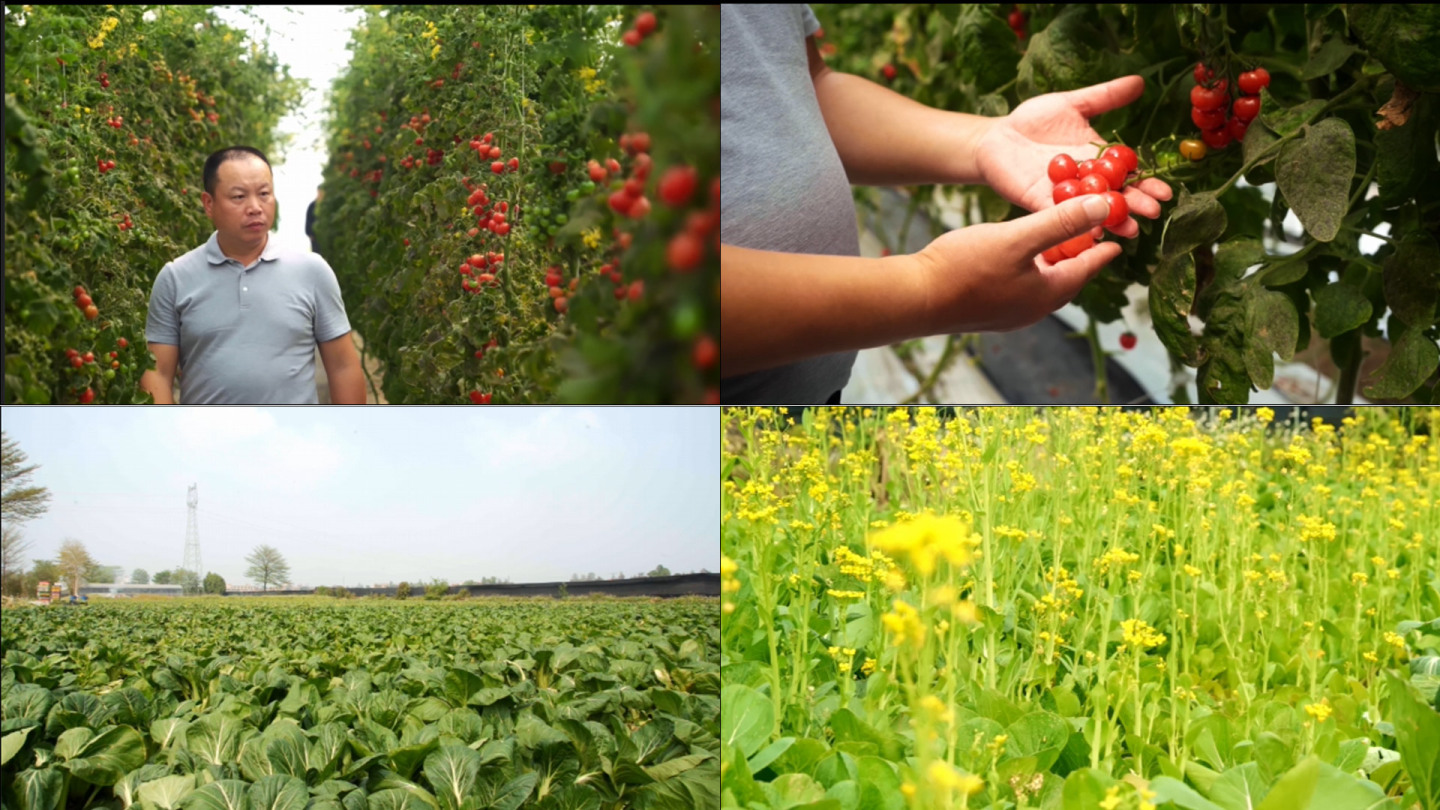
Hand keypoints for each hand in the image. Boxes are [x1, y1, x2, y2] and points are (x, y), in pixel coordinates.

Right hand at [914, 194, 1119, 332]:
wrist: (915, 299)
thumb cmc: (965, 267)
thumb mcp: (1018, 237)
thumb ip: (1061, 222)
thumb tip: (1105, 206)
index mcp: (1046, 294)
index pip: (1086, 269)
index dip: (1103, 252)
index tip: (1118, 244)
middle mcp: (1032, 310)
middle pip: (1066, 281)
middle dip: (1080, 260)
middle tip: (1090, 242)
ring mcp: (1008, 315)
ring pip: (1042, 287)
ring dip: (1053, 267)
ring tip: (1056, 249)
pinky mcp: (986, 313)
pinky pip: (1020, 291)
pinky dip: (1030, 274)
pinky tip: (1018, 264)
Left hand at [975, 76, 1171, 238]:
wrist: (998, 136)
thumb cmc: (1034, 120)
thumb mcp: (1072, 103)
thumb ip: (1104, 97)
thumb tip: (1139, 81)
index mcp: (1098, 160)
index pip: (1128, 174)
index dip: (1146, 183)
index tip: (1166, 191)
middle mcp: (1085, 182)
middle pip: (1115, 196)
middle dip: (1135, 204)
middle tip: (1153, 211)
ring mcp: (1063, 196)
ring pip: (1090, 212)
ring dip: (1110, 221)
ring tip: (1129, 229)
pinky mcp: (1039, 203)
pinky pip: (1058, 216)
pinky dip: (1073, 224)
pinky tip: (1090, 231)